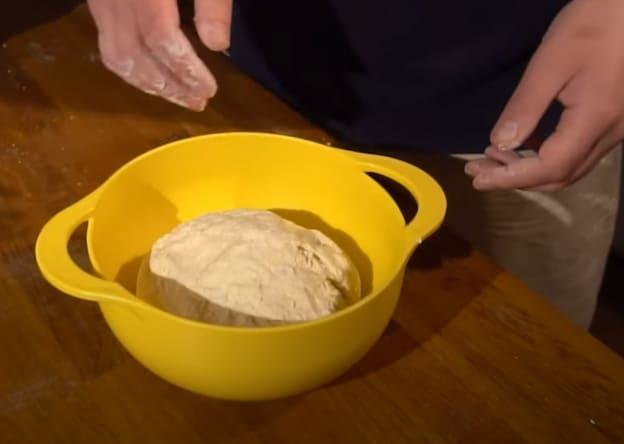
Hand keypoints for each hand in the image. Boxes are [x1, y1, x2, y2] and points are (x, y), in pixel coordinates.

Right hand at [87, 0, 231, 110]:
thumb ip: (212, 2)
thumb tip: (217, 45)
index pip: (159, 36)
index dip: (184, 68)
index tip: (209, 89)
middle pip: (134, 53)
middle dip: (168, 85)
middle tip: (198, 102)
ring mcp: (99, 0)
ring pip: (115, 53)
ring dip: (148, 82)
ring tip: (178, 97)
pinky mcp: (97, 0)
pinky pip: (107, 43)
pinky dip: (131, 68)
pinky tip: (153, 77)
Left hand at [465, 0, 623, 190]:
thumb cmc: (595, 23)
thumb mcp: (551, 62)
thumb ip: (525, 107)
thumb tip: (499, 143)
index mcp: (595, 119)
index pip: (549, 167)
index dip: (511, 178)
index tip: (478, 179)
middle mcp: (611, 133)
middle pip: (560, 175)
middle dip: (516, 178)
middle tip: (478, 170)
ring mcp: (618, 129)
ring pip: (571, 167)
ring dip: (531, 169)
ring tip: (494, 157)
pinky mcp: (616, 120)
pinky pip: (580, 151)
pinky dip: (548, 156)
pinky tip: (526, 142)